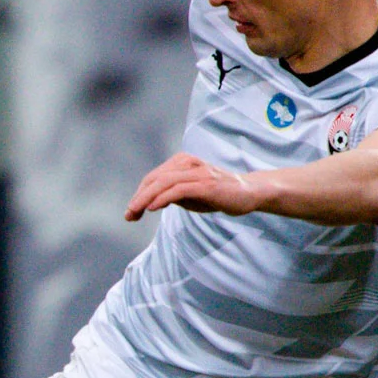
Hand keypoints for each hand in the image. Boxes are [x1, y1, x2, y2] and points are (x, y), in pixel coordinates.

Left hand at [125, 152, 256, 221]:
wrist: (249, 192)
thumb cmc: (217, 193)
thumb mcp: (190, 194)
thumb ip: (172, 194)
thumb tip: (150, 202)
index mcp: (181, 162)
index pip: (153, 178)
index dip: (139, 194)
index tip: (130, 212)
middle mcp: (187, 163)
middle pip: (154, 179)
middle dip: (138, 197)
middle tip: (128, 215)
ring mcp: (196, 172)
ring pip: (163, 182)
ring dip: (145, 198)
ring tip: (135, 212)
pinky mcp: (205, 183)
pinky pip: (178, 189)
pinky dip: (162, 198)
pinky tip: (152, 207)